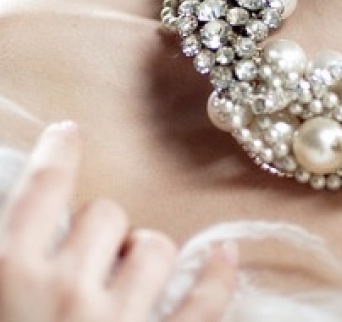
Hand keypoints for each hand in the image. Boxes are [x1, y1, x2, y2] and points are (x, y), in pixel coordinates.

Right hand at [0, 123, 236, 321]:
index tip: (68, 133)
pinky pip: (203, 304)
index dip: (56, 154)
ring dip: (143, 258)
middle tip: (87, 261)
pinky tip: (223, 256)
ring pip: (155, 247)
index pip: (41, 189)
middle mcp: (67, 293)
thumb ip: (11, 253)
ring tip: (125, 284)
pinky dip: (215, 278)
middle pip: (105, 214)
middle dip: (100, 231)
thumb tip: (27, 223)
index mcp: (13, 275)